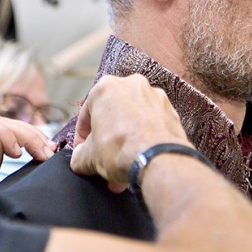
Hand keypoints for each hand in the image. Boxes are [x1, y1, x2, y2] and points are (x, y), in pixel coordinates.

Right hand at [70, 74, 190, 189]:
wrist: (158, 159)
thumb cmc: (121, 149)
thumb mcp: (88, 157)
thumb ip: (79, 155)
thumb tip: (81, 159)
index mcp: (106, 87)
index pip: (86, 113)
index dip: (82, 136)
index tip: (82, 150)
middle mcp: (132, 84)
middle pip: (113, 116)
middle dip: (107, 141)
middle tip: (104, 160)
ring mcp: (155, 96)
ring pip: (133, 121)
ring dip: (126, 142)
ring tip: (122, 167)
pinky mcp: (171, 110)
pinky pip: (151, 125)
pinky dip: (144, 140)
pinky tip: (139, 159)